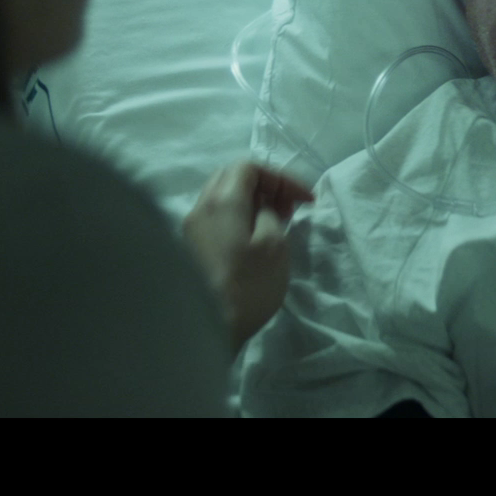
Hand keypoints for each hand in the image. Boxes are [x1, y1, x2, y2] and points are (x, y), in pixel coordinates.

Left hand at [181, 162, 315, 354]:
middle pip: (232, 177)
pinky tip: (252, 239)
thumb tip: (262, 209)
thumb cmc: (247, 285)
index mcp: (222, 200)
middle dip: (264, 186)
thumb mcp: (274, 245)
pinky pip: (215, 218)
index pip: (250, 167)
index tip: (305, 201)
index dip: (281, 178)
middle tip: (289, 208)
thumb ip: (271, 214)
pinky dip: (237, 218)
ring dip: (251, 203)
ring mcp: (191, 228)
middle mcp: (200, 206)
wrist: (206, 328)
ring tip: (274, 223)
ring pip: (221, 198)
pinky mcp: (189, 248)